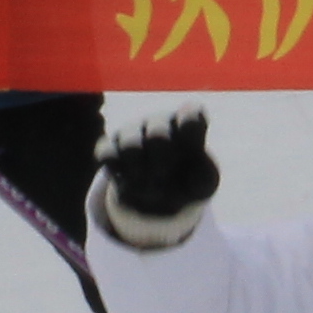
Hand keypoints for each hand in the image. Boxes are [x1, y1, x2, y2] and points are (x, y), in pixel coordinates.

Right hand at [96, 111, 217, 242]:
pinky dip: (119, 176)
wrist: (161, 199)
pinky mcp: (108, 145)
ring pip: (130, 145)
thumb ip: (201, 178)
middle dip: (162, 163)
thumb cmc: (189, 182)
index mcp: (189, 123)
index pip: (190, 113)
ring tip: (149, 189)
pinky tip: (130, 184)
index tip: (190, 148)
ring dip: (140, 173)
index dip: (189, 129)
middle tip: (165, 177)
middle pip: (158, 134)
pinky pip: (107, 156)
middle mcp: (160, 121)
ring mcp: (133, 131)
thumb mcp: (205, 184)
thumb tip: (181, 176)